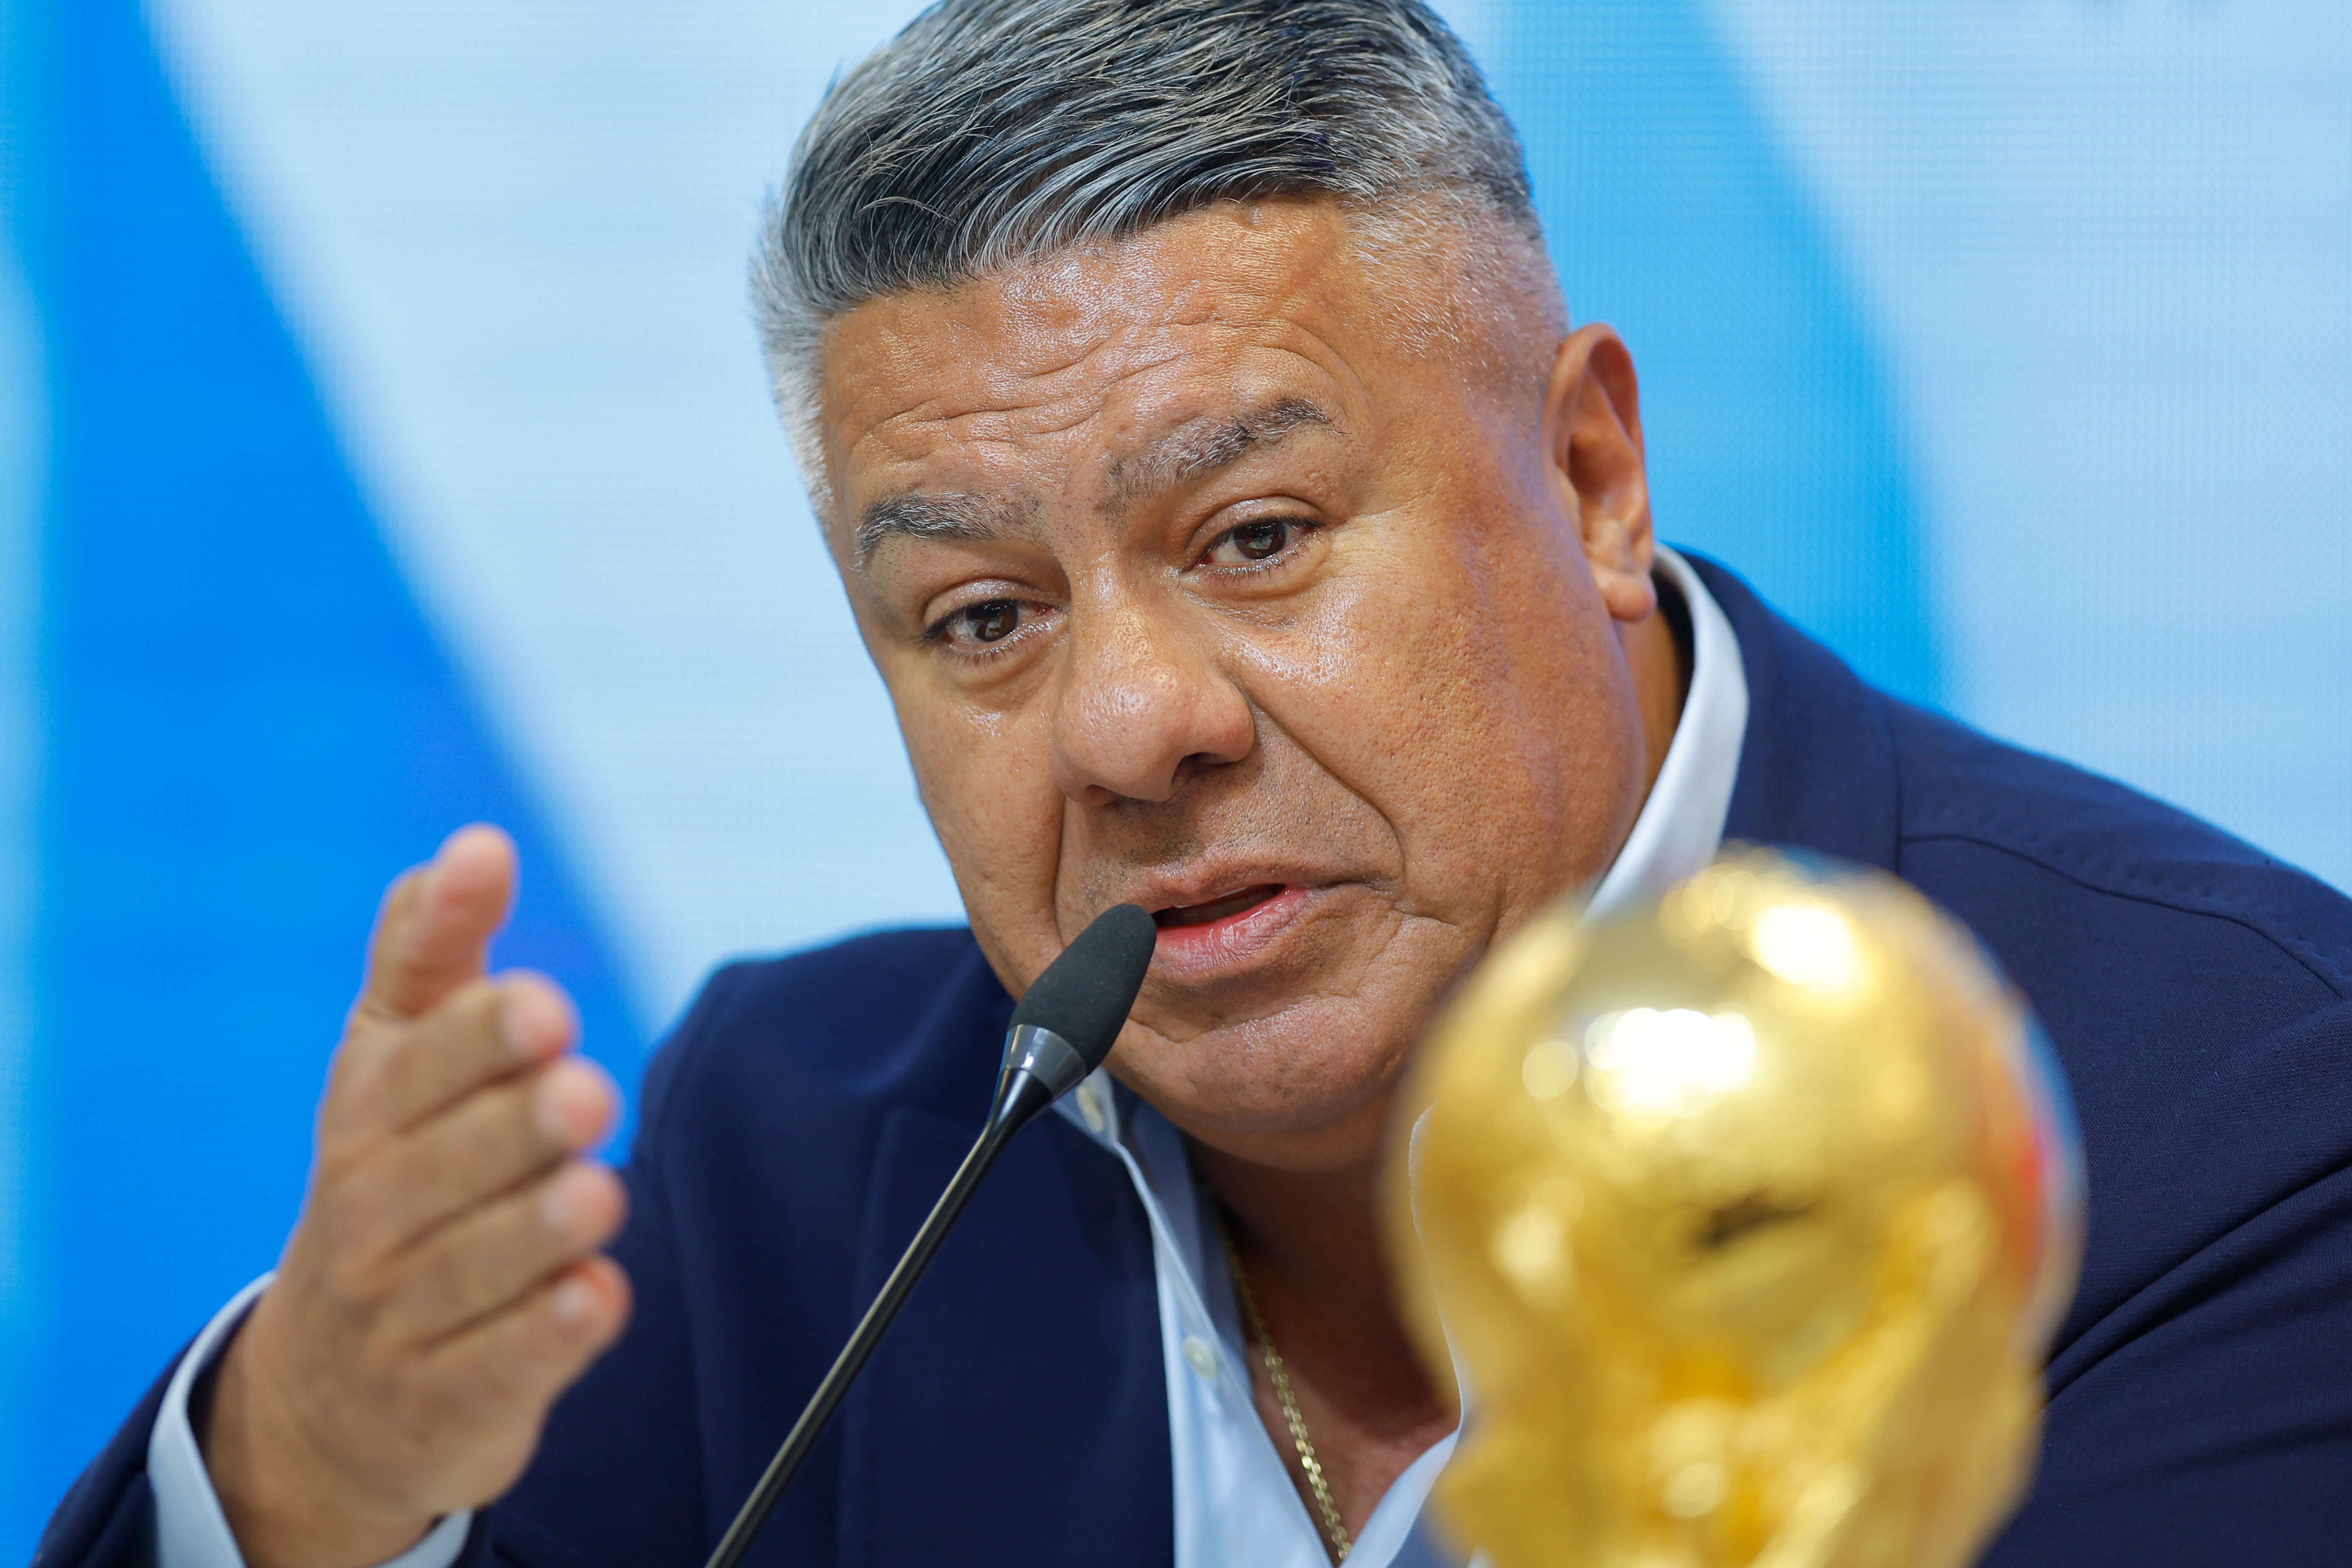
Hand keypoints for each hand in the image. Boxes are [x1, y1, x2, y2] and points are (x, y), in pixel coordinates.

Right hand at [201, 826, 632, 1567]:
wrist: (326, 1396)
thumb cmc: (389, 1178)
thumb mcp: (391, 1057)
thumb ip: (432, 948)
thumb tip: (478, 841)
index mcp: (365, 1113)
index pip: (412, 1065)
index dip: (476, 1033)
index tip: (544, 1000)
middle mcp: (370, 1212)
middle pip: (438, 1168)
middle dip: (511, 1127)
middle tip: (583, 1091)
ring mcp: (399, 1315)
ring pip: (469, 1270)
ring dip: (535, 1230)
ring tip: (598, 1192)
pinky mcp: (442, 1403)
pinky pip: (492, 1370)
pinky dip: (544, 1338)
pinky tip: (596, 1300)